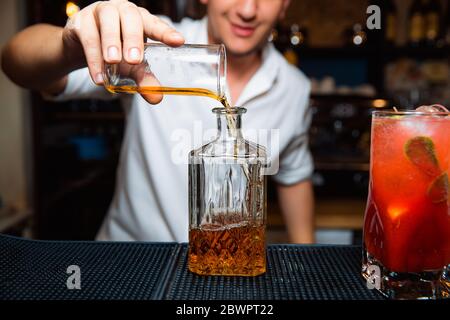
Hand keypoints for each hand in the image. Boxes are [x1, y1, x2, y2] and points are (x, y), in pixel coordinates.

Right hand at [62, 0, 184, 85]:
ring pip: (108, 21)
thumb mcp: (132, 67)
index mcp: (140, 19)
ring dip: (111, 42)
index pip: (155, 24)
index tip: (178, 42)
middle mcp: (122, 10)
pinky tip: (98, 76)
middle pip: (131, 17)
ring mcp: (100, 12)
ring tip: (113, 62)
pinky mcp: (80, 22)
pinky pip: (87, 36)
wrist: (81, 48)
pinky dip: (93, 57)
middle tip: (134, 60)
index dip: (165, 33)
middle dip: (134, 38)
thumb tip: (156, 98)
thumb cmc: (115, 52)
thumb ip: (145, 80)